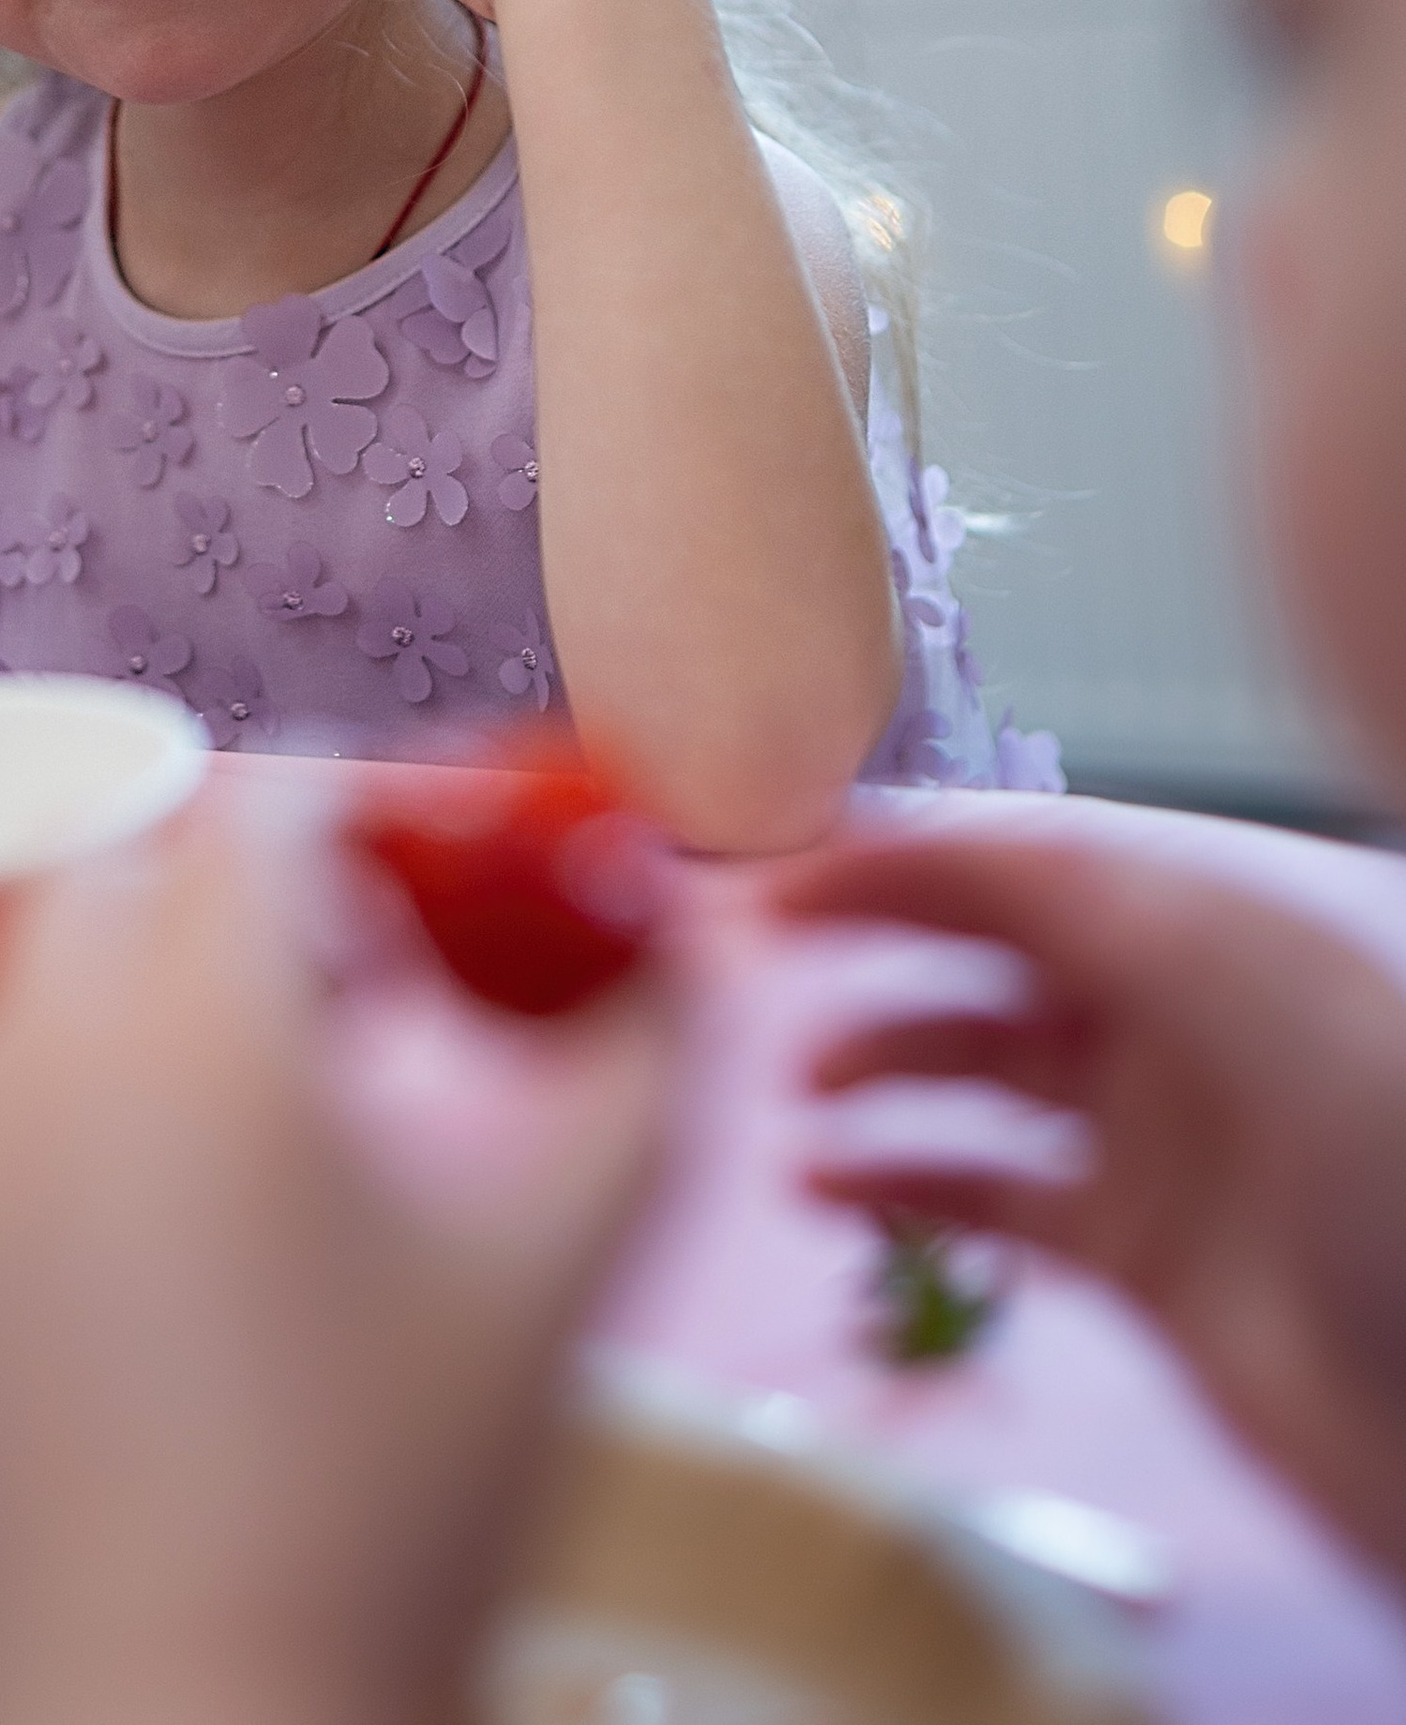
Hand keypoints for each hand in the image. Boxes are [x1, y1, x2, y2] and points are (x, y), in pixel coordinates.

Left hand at [0, 802, 677, 1724]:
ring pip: (16, 1008)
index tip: (423, 883)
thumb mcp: (561, 1270)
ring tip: (247, 1171)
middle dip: (217, 892)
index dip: (360, 815)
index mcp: (196, 1026)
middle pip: (102, 866)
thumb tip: (670, 944)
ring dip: (127, 1025)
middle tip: (336, 1008)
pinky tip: (145, 1302)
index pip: (261, 806)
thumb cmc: (394, 1518)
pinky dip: (45, 1159)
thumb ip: (640, 1060)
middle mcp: (24, 1065)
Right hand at [783, 826, 1405, 1587]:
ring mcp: (1154, 1137)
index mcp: (1210, 937)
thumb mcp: (1256, 1007)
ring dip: (878, 1070)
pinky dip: (900, 1181)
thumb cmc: (1391, 1191)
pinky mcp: (1136, 1252)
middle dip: (872, 944)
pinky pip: (988, 1192)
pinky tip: (826, 1188)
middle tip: (752, 958)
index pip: (1027, 864)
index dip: (904, 857)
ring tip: (796, 1098)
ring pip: (976, 1072)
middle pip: (991, 952)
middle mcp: (1175, 1020)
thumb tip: (970, 842)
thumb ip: (1110, 912)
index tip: (781, 873)